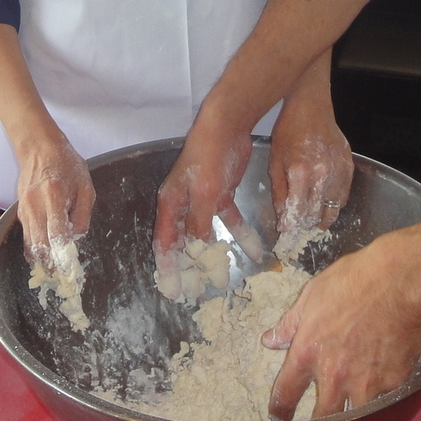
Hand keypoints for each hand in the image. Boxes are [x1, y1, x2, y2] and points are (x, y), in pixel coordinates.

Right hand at [15, 135, 94, 265]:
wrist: (39, 149)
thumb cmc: (67, 165)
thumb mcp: (85, 187)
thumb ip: (82, 215)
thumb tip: (76, 239)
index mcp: (55, 195)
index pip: (56, 233)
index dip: (63, 253)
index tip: (69, 267)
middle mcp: (35, 204)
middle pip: (40, 243)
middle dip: (51, 263)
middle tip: (61, 276)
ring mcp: (24, 208)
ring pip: (30, 243)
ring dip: (41, 260)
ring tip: (52, 271)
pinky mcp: (19, 211)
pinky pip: (25, 236)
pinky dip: (33, 249)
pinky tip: (43, 257)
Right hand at [153, 117, 254, 297]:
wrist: (227, 126)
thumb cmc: (209, 158)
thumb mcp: (204, 194)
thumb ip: (199, 223)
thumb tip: (198, 250)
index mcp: (170, 204)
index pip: (165, 243)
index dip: (167, 269)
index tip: (172, 292)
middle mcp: (182, 205)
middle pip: (184, 242)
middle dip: (190, 267)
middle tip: (197, 294)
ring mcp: (203, 200)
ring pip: (207, 234)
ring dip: (215, 255)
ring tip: (223, 281)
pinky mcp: (221, 194)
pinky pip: (229, 221)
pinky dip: (240, 235)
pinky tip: (255, 252)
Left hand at [263, 231, 420, 419]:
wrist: (398, 283)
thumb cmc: (353, 282)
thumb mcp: (311, 296)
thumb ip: (290, 324)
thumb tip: (270, 340)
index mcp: (308, 353)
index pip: (287, 391)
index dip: (281, 407)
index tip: (279, 413)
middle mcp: (334, 375)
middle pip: (322, 416)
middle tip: (317, 420)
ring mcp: (366, 383)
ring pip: (355, 413)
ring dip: (351, 408)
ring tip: (351, 401)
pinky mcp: (393, 382)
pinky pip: (384, 395)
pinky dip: (380, 389)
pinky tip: (382, 375)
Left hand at [269, 71, 351, 242]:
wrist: (310, 105)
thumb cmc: (288, 131)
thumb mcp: (274, 162)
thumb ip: (280, 192)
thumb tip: (282, 219)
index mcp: (301, 174)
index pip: (298, 213)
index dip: (292, 231)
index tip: (286, 243)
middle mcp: (323, 175)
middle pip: (317, 215)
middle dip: (306, 228)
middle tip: (299, 234)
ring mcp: (339, 170)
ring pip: (333, 208)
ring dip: (322, 218)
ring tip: (312, 223)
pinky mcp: (349, 166)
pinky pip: (344, 194)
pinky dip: (334, 204)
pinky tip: (325, 204)